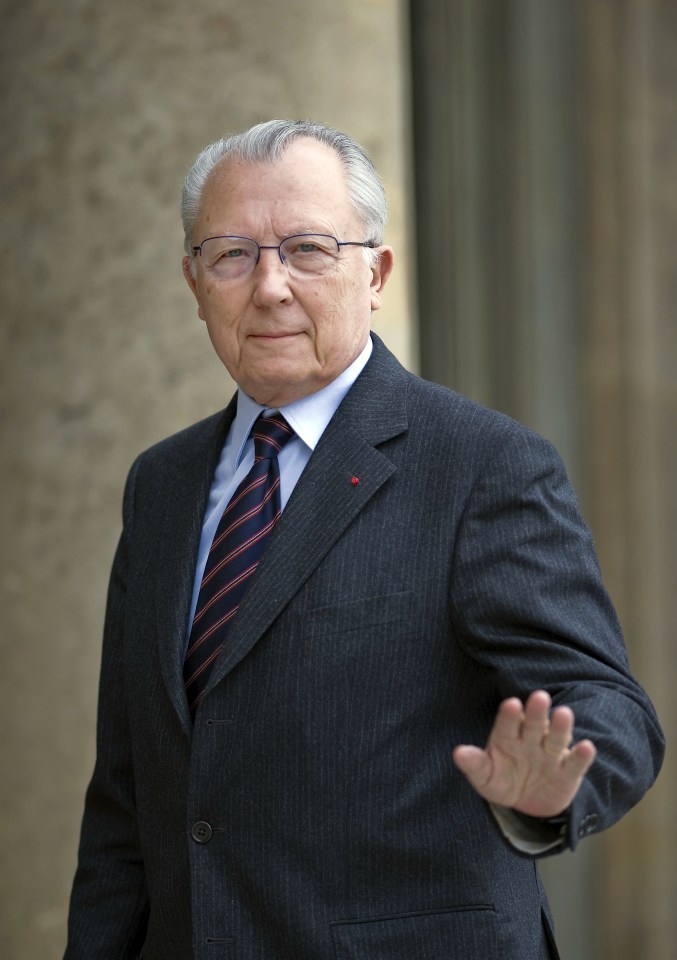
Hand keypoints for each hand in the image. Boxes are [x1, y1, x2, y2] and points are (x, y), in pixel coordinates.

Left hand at [453, 690, 595, 817]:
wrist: (528, 803)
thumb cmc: (503, 781)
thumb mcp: (486, 777)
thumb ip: (474, 765)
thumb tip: (458, 753)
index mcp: (508, 737)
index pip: (508, 724)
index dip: (510, 715)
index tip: (512, 705)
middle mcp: (531, 740)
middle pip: (535, 724)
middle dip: (537, 712)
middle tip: (539, 697)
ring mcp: (551, 754)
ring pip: (556, 738)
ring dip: (560, 727)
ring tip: (564, 713)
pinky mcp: (568, 772)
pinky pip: (575, 763)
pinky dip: (581, 756)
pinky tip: (587, 747)